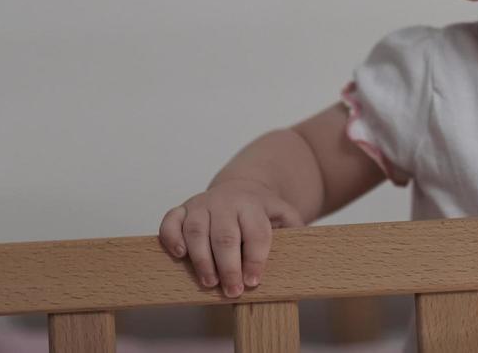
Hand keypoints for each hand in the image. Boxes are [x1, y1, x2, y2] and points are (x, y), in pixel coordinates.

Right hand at [158, 178, 302, 297]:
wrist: (241, 187)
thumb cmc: (261, 211)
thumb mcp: (284, 214)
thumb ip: (294, 229)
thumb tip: (306, 248)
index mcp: (253, 205)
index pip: (256, 233)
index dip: (255, 259)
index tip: (253, 282)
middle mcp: (225, 202)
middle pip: (225, 236)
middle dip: (228, 267)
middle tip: (232, 291)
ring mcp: (202, 204)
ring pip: (197, 231)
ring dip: (201, 260)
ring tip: (209, 283)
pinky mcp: (183, 209)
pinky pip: (171, 220)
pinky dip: (172, 237)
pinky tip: (180, 255)